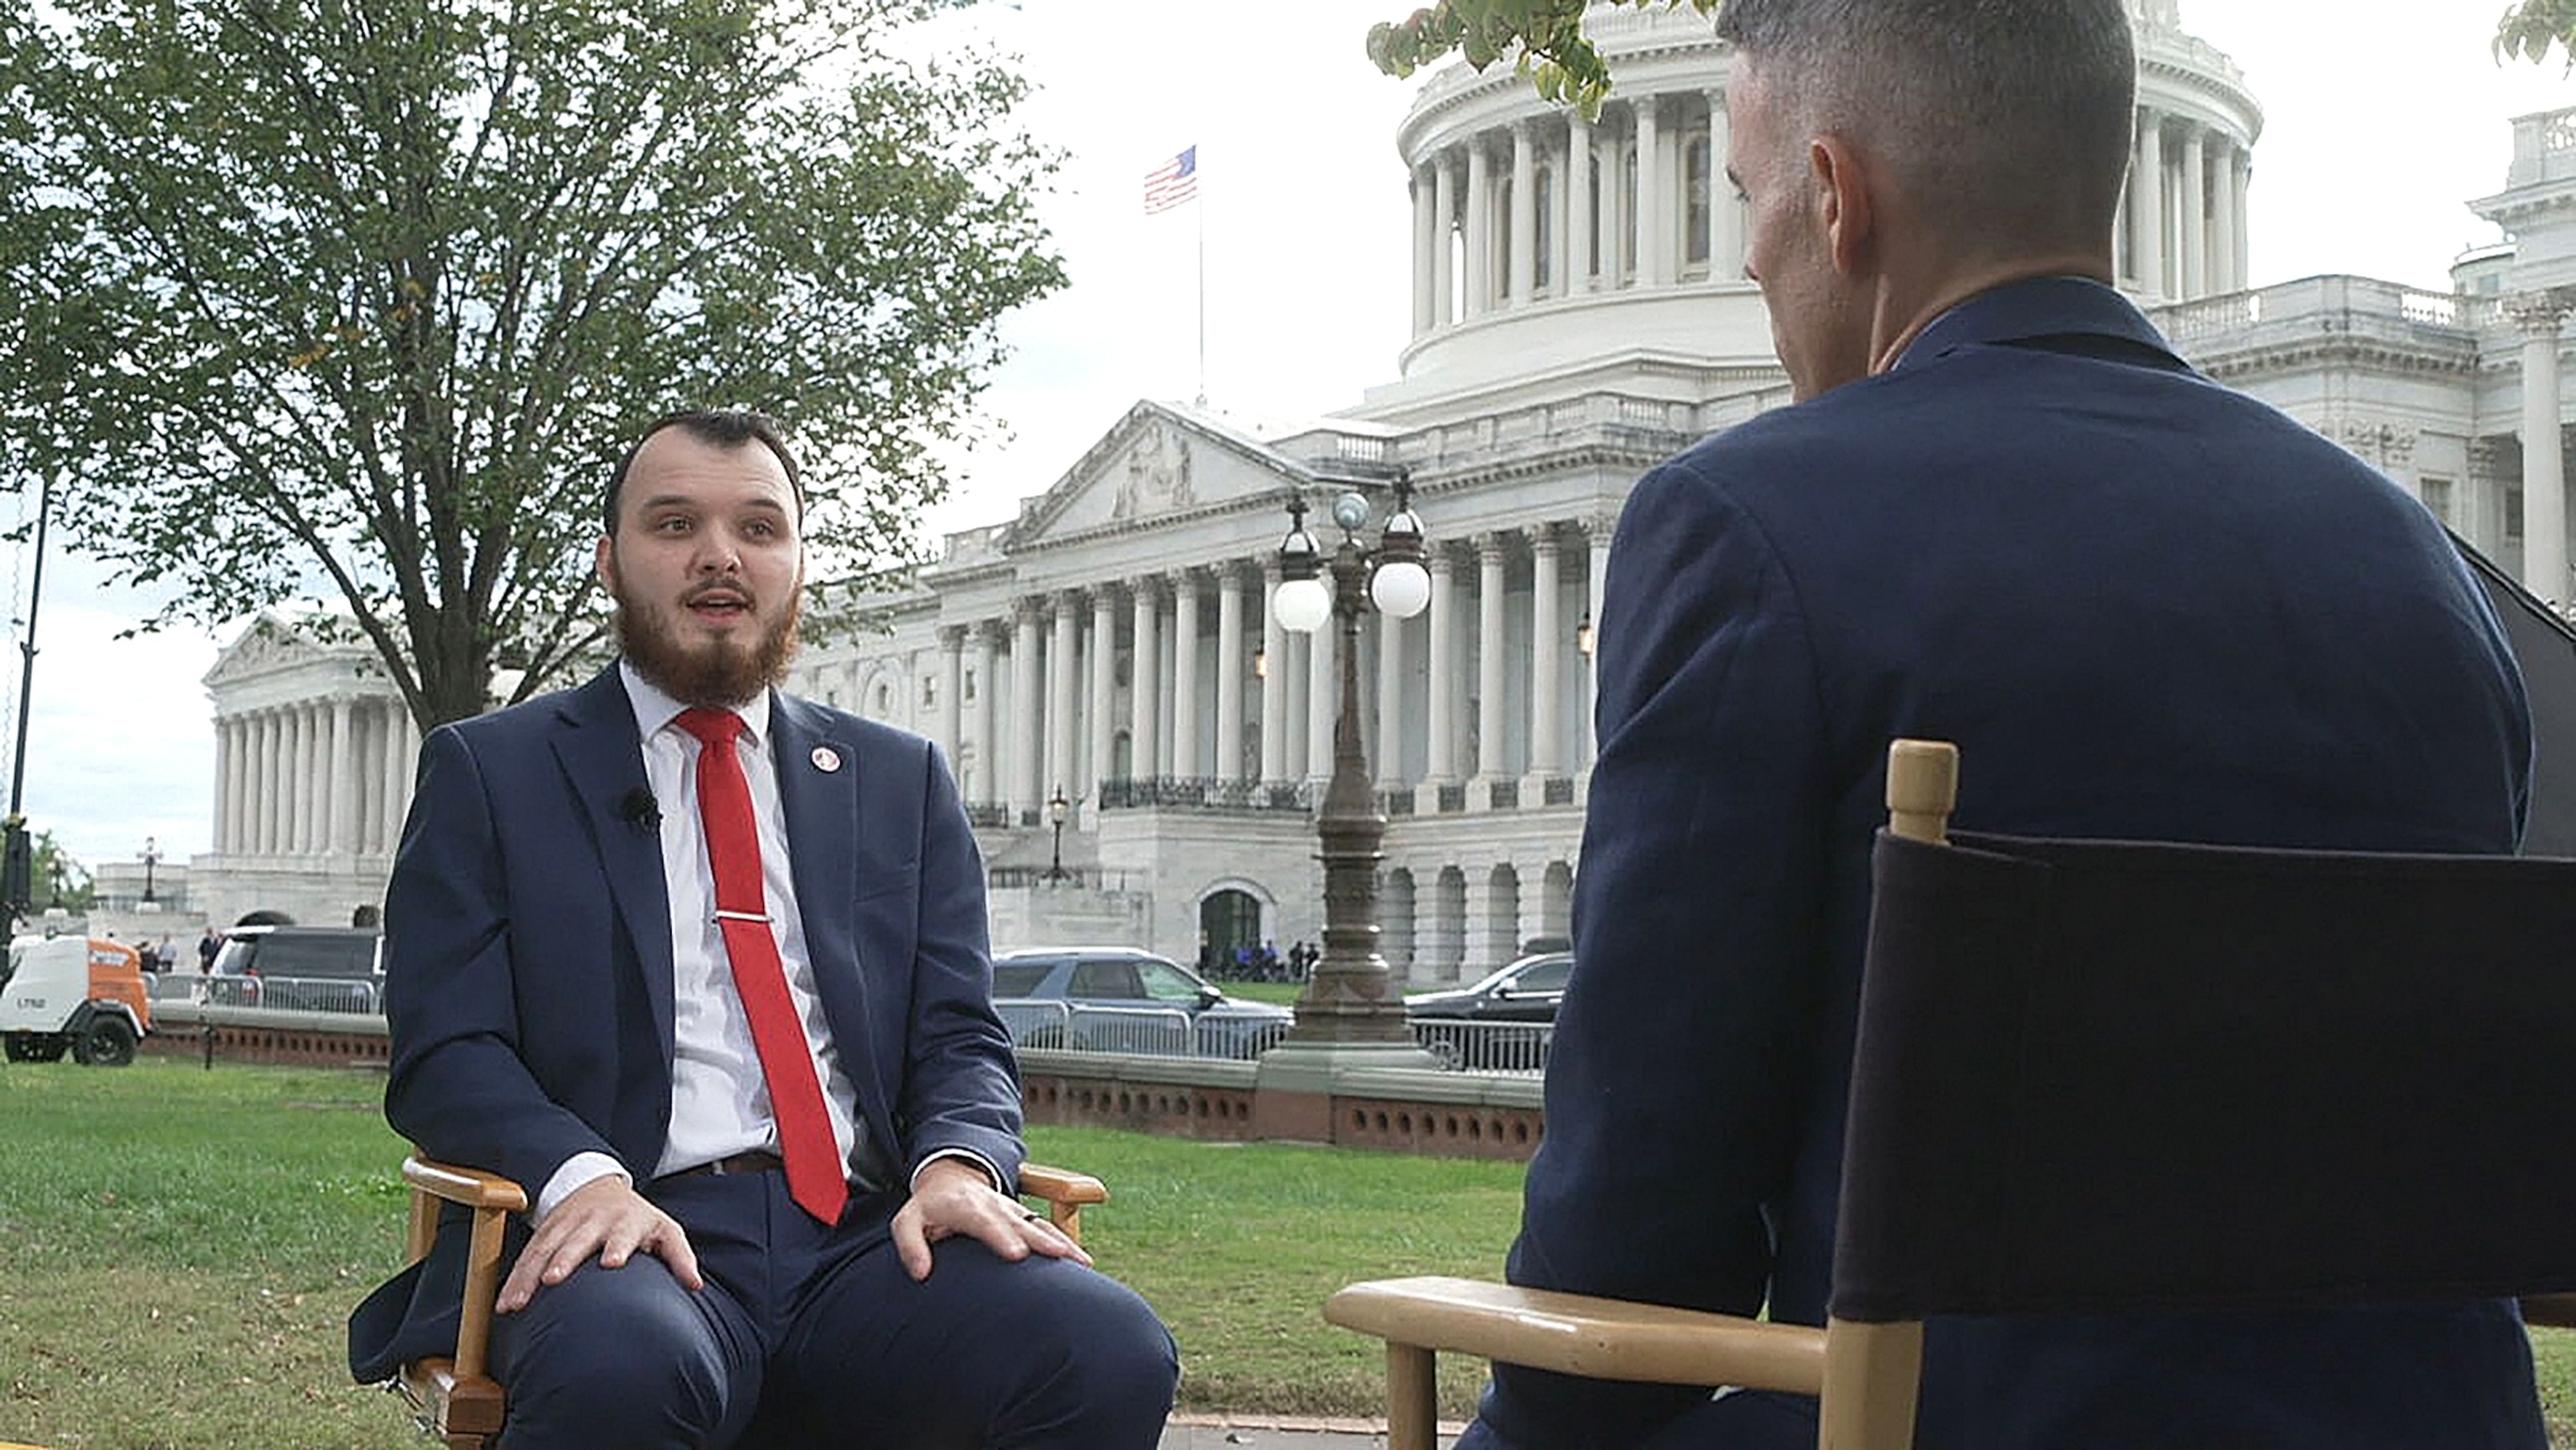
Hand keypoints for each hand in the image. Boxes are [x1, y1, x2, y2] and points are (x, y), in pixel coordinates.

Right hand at [495, 1174, 702, 1312]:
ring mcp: (566, 1225)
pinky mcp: (545, 1232)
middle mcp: (594, 1221)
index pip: (624, 1233)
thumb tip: (696, 1285)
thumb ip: (679, 1257)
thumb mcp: (665, 1231)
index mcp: (626, 1221)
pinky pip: (525, 1256)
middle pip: (577, 1240)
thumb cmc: (638, 1220)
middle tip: (552, 1280)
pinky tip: (504, 1304)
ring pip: (543, 1249)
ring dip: (528, 1276)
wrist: (598, 1185)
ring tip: (515, 1304)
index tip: (612, 1262)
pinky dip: (513, 1279)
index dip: (618, 1246)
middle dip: (564, 1258)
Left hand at [891, 1157, 1093, 1281]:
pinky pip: (1047, 1229)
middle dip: (1043, 1240)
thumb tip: (921, 1274)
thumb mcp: (906, 1221)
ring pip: (1040, 1225)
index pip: (986, 1222)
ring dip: (1062, 1241)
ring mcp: (1013, 1211)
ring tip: (1082, 1262)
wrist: (950, 1178)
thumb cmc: (928, 1208)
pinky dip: (1065, 1242)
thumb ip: (910, 1245)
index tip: (1018, 1255)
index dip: (1002, 1237)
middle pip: (1022, 1223)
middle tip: (1062, 1256)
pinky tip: (1082, 1262)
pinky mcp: (1023, 1218)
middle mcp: (995, 1207)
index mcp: (966, 1208)